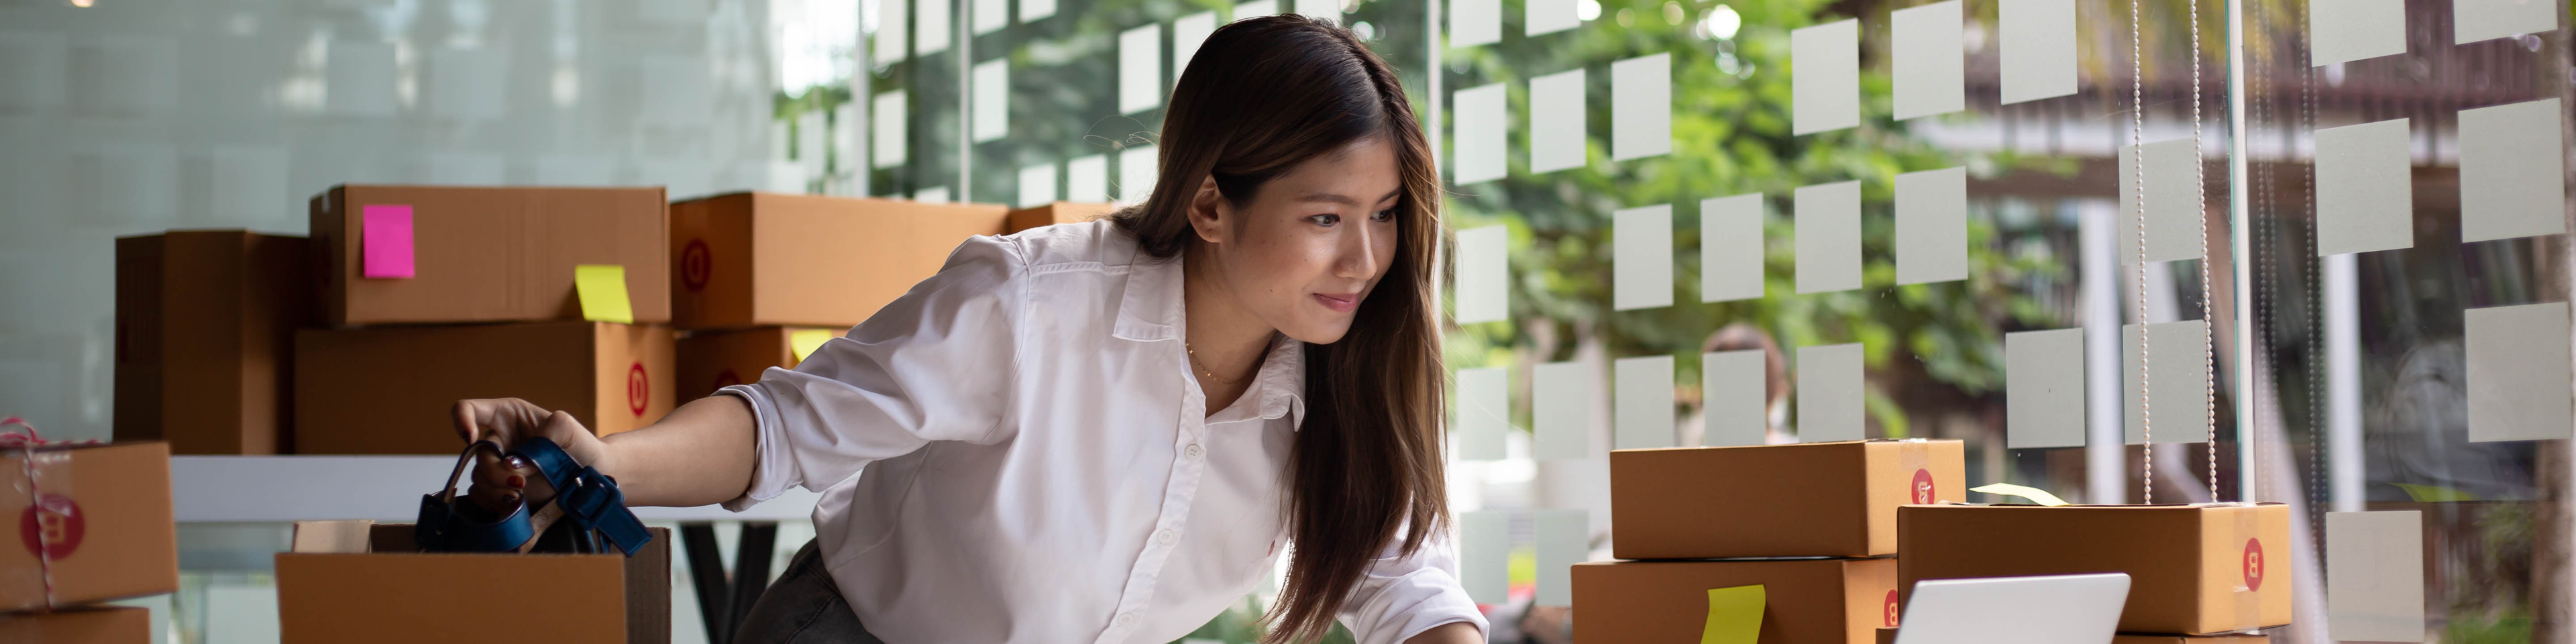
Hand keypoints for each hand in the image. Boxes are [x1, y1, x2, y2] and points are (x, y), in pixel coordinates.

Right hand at [450, 398, 611, 511]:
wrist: (592, 480)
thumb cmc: (581, 447)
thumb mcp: (567, 427)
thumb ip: (540, 435)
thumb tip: (513, 463)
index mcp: (507, 416)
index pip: (468, 410)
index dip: (462, 421)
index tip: (471, 438)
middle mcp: (498, 441)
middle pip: (475, 454)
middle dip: (495, 471)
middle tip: (519, 483)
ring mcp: (497, 467)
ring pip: (478, 478)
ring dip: (496, 490)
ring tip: (521, 496)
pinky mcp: (499, 491)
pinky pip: (481, 498)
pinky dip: (494, 504)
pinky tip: (515, 506)